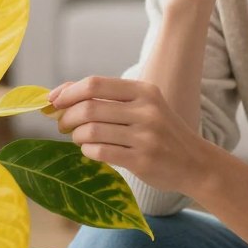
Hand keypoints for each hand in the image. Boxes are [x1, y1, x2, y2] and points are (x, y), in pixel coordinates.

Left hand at [47, 76, 225, 194]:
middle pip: (89, 108)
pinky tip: (90, 151)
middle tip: (62, 125)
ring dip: (76, 135)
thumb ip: (105, 97)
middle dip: (67, 116)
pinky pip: (100, 152)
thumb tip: (59, 92)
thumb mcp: (141, 106)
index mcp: (144, 91)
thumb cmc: (160, 132)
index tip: (53, 101)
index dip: (68, 92)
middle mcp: (146, 110)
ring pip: (91, 131)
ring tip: (78, 138)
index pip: (95, 84)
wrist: (195, 163)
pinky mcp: (142, 160)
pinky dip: (87, 151)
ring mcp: (146, 136)